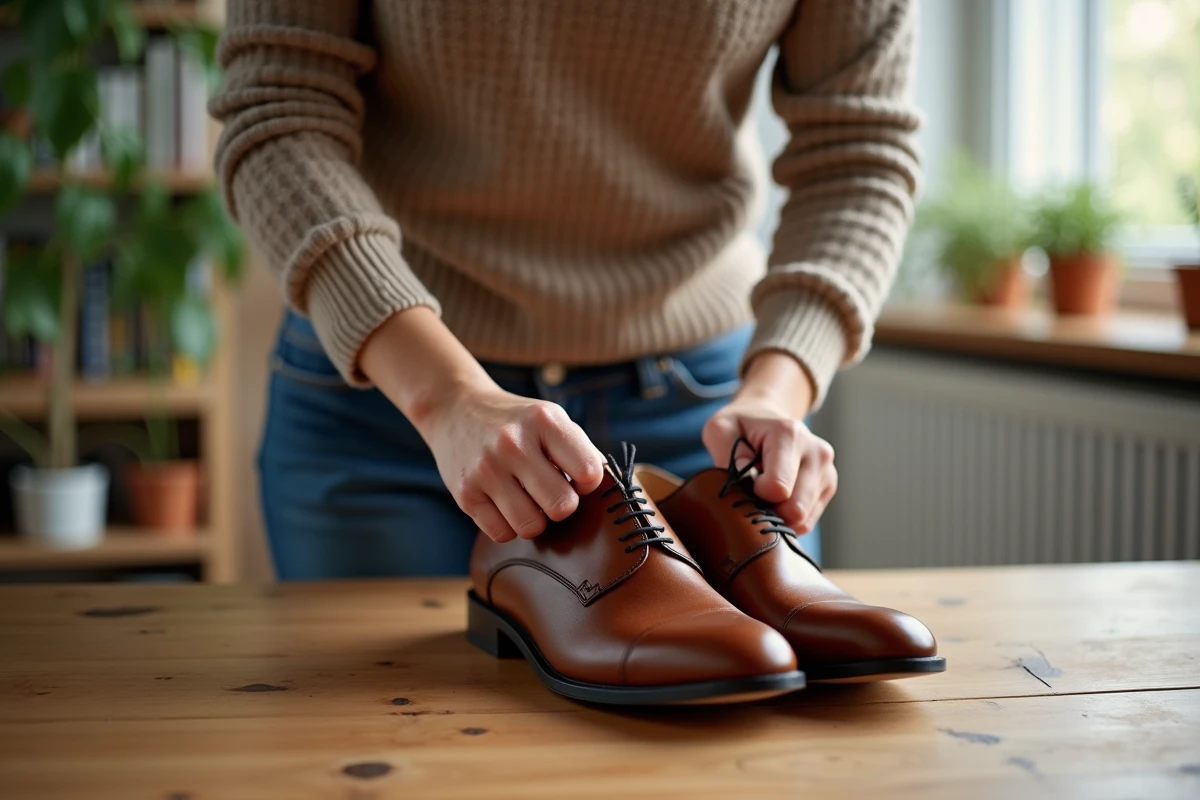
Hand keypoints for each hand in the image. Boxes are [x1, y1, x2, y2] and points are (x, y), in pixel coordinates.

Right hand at [418, 384, 606, 542]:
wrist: (456, 409)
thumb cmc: (517, 422)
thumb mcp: (550, 420)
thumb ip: (580, 452)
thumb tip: (609, 492)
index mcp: (544, 421)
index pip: (589, 472)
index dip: (588, 482)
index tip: (574, 476)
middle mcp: (513, 443)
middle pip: (562, 506)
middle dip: (562, 504)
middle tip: (550, 491)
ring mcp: (485, 469)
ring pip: (532, 526)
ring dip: (535, 519)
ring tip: (527, 498)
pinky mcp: (464, 494)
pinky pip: (502, 534)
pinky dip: (509, 525)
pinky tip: (504, 503)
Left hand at [702, 352, 836, 533]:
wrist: (766, 416)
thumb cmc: (741, 426)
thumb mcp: (720, 428)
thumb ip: (725, 453)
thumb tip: (744, 482)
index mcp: (789, 435)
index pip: (777, 489)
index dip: (755, 493)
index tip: (747, 479)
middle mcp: (817, 452)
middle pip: (794, 509)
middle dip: (768, 508)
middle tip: (754, 490)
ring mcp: (827, 470)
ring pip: (802, 519)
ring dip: (778, 513)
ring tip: (766, 490)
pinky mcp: (828, 486)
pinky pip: (807, 521)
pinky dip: (788, 517)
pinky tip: (778, 497)